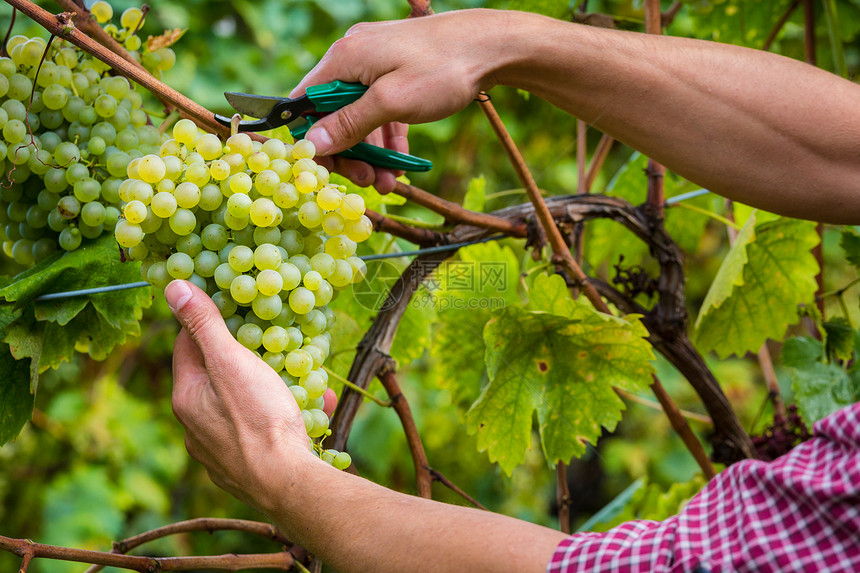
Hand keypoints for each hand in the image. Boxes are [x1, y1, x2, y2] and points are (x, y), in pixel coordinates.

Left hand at [166, 280, 333, 512]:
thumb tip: (172, 287)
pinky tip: (312, 411)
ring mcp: (219, 451)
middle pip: (216, 377)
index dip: (208, 322)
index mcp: (186, 397)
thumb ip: (204, 324)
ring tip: (298, 375)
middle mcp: (195, 427)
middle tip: (270, 340)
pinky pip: (263, 432)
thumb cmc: (258, 418)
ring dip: (269, 388)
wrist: (286, 484)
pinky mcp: (245, 469)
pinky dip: (283, 417)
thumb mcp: (230, 360)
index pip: (187, 345)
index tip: (232, 307)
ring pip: (242, 406)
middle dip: (244, 356)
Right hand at [290, 9, 501, 191]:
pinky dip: (387, 138)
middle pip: (333, 114)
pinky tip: (399, 164)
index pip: (306, 102)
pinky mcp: (397, 74)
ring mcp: (376, 65)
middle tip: (367, 180)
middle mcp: (354, 58)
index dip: (312, 138)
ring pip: (360, 117)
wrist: (491, 46)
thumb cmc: (442, 69)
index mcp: (344, 58)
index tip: (329, 169)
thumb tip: (312, 144)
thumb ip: (350, 123)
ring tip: (388, 182)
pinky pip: (381, 111)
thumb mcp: (392, 102)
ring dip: (370, 152)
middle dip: (348, 152)